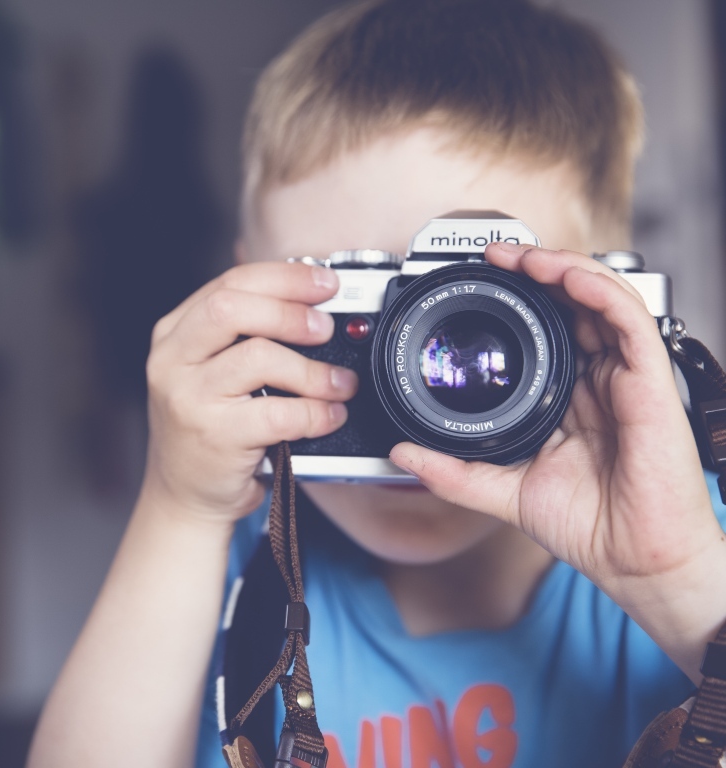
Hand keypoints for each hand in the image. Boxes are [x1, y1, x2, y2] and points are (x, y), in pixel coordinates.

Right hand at [141, 261, 358, 523]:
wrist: (183, 496)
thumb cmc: (207, 429)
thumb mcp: (209, 372)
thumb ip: (243, 336)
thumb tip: (311, 304)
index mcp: (174, 334)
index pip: (229, 284)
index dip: (283, 277)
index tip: (324, 282)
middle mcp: (173, 361)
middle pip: (232, 308)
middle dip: (290, 311)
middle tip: (326, 328)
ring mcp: (189, 399)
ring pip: (259, 357)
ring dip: (312, 369)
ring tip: (338, 382)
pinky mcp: (214, 436)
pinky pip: (277, 412)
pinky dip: (314, 412)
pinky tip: (329, 416)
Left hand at [389, 243, 722, 600]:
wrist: (635, 561)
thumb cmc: (589, 526)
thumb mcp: (503, 491)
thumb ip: (453, 471)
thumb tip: (402, 453)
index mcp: (570, 395)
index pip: (549, 328)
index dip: (519, 298)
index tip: (479, 281)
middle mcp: (599, 378)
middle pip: (574, 302)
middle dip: (535, 269)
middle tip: (494, 256)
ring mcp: (626, 376)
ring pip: (601, 297)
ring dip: (562, 267)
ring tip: (521, 256)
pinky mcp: (651, 382)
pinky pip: (630, 320)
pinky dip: (598, 290)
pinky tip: (566, 277)